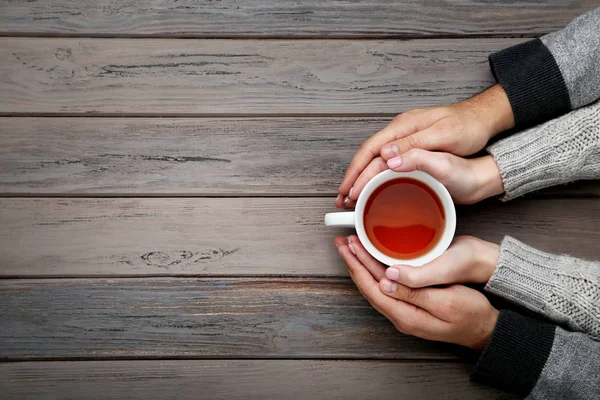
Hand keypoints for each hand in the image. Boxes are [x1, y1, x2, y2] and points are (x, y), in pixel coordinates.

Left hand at [335, 235, 498, 350]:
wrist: (486, 329)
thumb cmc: (471, 314)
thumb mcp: (447, 301)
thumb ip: (415, 292)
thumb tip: (386, 282)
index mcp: (405, 315)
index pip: (372, 287)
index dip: (357, 265)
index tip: (347, 246)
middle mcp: (400, 316)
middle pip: (369, 286)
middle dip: (354, 263)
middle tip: (342, 242)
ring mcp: (404, 312)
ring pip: (375, 286)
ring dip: (362, 265)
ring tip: (352, 247)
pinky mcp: (411, 306)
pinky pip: (386, 287)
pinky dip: (375, 270)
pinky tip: (372, 260)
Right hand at [336, 84, 513, 207]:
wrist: (484, 118)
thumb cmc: (467, 126)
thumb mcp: (444, 136)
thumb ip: (415, 146)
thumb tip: (385, 158)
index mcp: (404, 127)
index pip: (370, 150)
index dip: (356, 171)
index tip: (347, 190)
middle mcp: (400, 130)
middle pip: (367, 155)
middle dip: (353, 177)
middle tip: (342, 199)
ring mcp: (404, 137)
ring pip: (374, 158)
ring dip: (361, 178)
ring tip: (351, 197)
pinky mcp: (411, 144)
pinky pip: (385, 160)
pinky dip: (374, 175)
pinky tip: (372, 186)